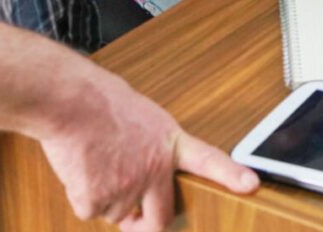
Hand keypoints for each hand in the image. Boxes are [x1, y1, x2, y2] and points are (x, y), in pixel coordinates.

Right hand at [38, 66, 257, 231]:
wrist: (72, 103)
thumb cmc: (101, 102)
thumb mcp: (142, 117)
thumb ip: (150, 146)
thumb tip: (140, 163)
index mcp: (169, 143)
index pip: (208, 161)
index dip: (230, 175)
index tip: (250, 184)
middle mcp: (153, 170)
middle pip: (159, 220)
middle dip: (146, 228)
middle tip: (136, 223)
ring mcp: (127, 188)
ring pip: (115, 213)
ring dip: (105, 199)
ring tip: (96, 163)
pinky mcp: (98, 200)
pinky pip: (89, 210)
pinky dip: (82, 196)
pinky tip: (81, 169)